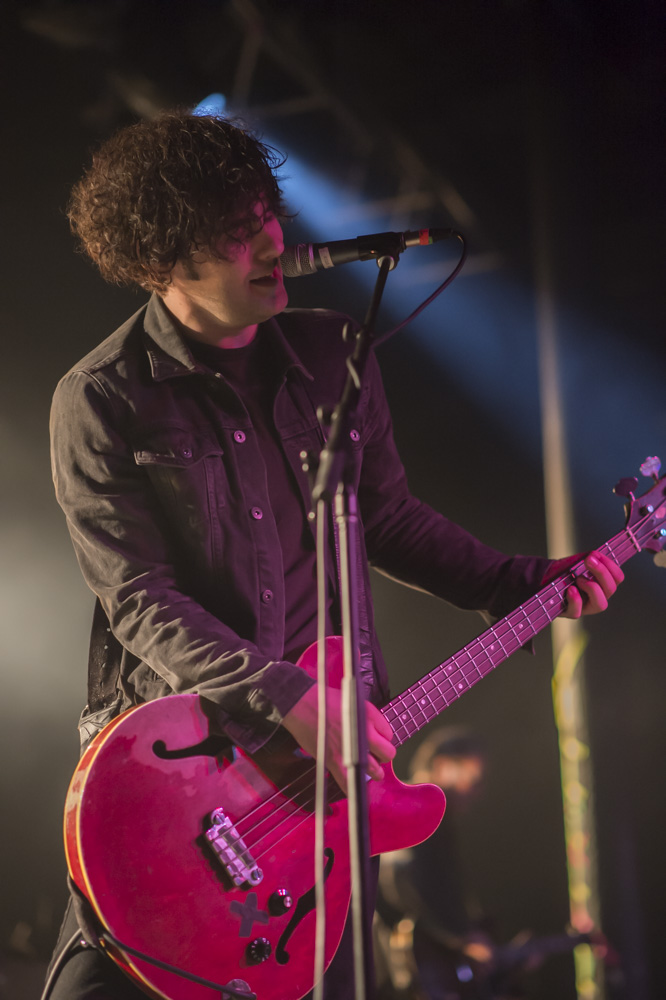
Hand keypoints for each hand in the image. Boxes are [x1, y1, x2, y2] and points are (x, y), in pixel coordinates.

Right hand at [281, 684, 395, 792]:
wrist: (303, 704)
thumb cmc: (325, 700)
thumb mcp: (354, 701)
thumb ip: (366, 718)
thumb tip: (373, 733)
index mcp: (370, 715)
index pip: (389, 734)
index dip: (382, 738)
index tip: (375, 739)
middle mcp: (365, 733)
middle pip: (388, 753)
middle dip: (382, 756)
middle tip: (374, 755)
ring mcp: (352, 749)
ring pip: (375, 770)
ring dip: (374, 772)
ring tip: (370, 772)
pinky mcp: (336, 761)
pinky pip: (350, 782)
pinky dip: (354, 787)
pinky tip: (355, 785)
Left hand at [547, 551, 623, 617]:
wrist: (543, 579)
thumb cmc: (563, 571)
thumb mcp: (576, 562)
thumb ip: (587, 559)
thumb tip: (595, 556)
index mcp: (603, 583)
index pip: (617, 577)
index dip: (611, 565)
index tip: (596, 554)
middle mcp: (598, 596)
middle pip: (611, 589)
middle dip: (602, 572)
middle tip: (589, 560)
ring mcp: (585, 607)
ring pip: (601, 604)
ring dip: (592, 588)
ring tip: (579, 578)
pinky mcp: (570, 612)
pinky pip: (577, 612)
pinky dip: (575, 600)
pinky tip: (570, 589)